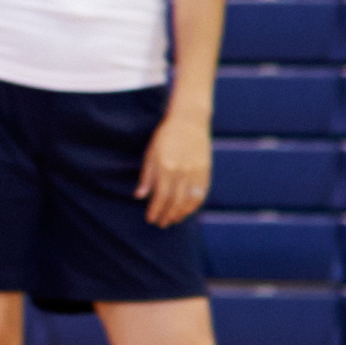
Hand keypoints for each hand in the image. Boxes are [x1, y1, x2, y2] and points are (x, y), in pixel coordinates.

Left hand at [140, 110, 212, 226]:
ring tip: (174, 219)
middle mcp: (182, 172)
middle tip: (161, 223)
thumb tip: (139, 196)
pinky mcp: (206, 171)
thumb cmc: (166, 136)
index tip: (151, 219)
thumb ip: (147, 176)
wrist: (189, 121)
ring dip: (181, 213)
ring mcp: (196, 172)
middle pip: (175, 201)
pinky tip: (188, 210)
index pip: (160, 196)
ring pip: (190, 200)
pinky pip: (202, 193)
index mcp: (166, 167)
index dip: (155, 210)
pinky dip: (195, 204)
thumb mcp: (151, 153)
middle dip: (167, 215)